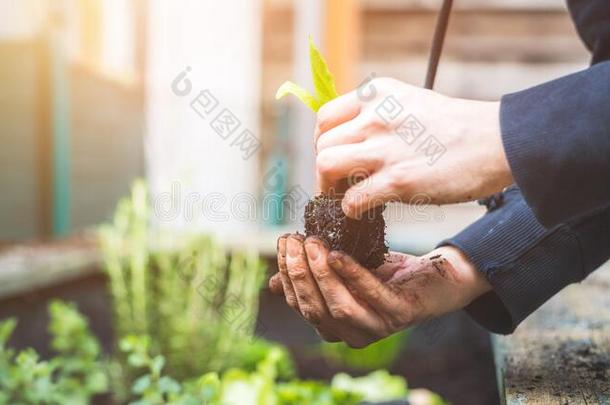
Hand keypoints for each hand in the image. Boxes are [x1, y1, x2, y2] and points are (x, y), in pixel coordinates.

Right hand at [269, 234, 490, 347]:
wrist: (435, 276)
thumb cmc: (385, 273)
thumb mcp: (343, 271)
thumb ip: (313, 277)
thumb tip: (271, 282)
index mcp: (334, 325)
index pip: (299, 304)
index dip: (288, 275)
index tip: (283, 243)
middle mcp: (351, 334)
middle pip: (314, 308)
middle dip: (300, 273)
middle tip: (295, 239)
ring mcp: (376, 328)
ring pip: (338, 307)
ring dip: (321, 274)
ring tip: (314, 243)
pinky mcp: (399, 315)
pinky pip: (371, 297)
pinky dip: (352, 275)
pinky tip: (338, 254)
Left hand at [314, 77, 512, 217]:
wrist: (498, 141)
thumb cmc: (456, 126)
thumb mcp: (410, 102)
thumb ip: (377, 114)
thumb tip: (350, 139)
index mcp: (377, 95)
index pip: (325, 118)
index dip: (324, 143)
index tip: (335, 158)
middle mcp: (375, 117)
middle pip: (322, 145)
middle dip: (324, 170)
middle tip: (337, 185)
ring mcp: (386, 149)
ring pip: (325, 166)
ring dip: (329, 188)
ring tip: (344, 197)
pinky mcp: (399, 180)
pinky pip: (351, 199)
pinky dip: (351, 210)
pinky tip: (365, 211)